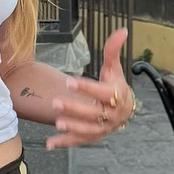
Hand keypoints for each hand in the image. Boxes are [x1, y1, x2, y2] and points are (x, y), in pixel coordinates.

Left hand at [46, 28, 136, 149]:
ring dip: (72, 127)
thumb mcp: (113, 68)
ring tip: (57, 122)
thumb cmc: (114, 85)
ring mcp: (102, 128)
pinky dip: (64, 143)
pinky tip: (50, 143)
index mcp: (116, 96)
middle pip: (93, 113)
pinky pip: (78, 141)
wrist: (123, 109)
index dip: (86, 87)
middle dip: (75, 108)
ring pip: (88, 129)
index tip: (70, 81)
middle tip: (56, 102)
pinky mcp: (92, 136)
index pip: (102, 92)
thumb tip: (121, 30)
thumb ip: (112, 50)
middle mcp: (111, 114)